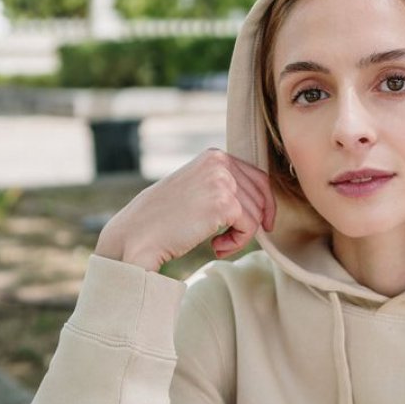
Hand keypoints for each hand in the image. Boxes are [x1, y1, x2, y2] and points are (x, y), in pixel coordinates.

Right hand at [95, 148, 276, 270]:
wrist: (139, 234)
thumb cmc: (166, 219)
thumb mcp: (197, 189)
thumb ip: (223, 186)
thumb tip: (263, 199)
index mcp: (214, 156)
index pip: (258, 178)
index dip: (265, 204)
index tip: (264, 224)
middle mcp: (220, 162)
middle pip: (261, 196)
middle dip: (250, 223)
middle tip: (226, 240)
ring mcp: (222, 181)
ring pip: (256, 215)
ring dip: (240, 236)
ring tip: (217, 244)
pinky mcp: (224, 203)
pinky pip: (250, 229)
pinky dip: (236, 244)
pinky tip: (216, 247)